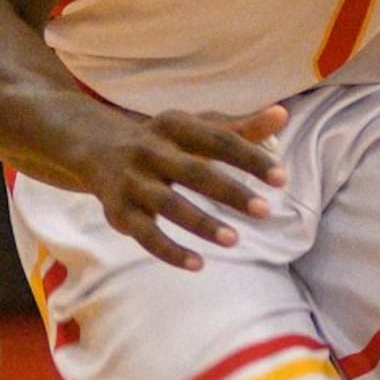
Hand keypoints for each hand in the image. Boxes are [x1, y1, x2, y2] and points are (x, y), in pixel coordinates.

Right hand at [88, 104, 288, 267]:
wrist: (97, 150)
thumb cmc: (164, 142)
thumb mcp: (196, 129)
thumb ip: (239, 128)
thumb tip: (281, 115)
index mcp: (173, 125)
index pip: (218, 140)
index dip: (250, 158)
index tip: (282, 178)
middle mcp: (150, 151)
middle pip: (194, 172)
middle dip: (230, 192)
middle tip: (265, 211)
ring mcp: (132, 182)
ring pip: (168, 205)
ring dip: (201, 223)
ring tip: (234, 240)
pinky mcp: (119, 212)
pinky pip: (146, 235)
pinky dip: (170, 251)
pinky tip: (199, 264)